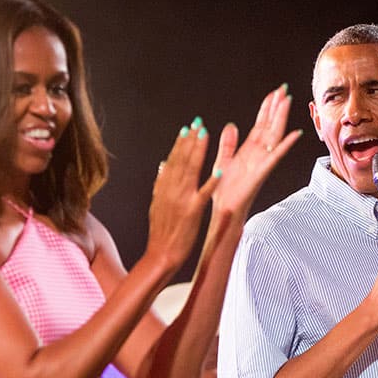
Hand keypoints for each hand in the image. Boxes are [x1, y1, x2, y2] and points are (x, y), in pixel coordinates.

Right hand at [145, 118, 220, 270]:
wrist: (161, 253)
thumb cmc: (161, 232)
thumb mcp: (156, 204)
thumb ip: (160, 184)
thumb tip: (162, 165)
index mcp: (163, 189)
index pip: (172, 161)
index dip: (180, 144)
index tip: (186, 129)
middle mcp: (171, 191)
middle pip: (181, 161)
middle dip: (190, 141)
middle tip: (197, 124)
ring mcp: (182, 200)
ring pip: (190, 170)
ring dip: (198, 152)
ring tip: (204, 135)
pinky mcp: (193, 211)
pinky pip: (204, 193)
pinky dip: (212, 181)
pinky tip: (221, 170)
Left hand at [208, 83, 302, 219]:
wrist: (225, 209)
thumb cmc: (225, 190)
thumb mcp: (224, 161)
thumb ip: (228, 144)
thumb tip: (231, 126)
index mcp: (248, 150)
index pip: (260, 124)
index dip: (267, 108)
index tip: (274, 93)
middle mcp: (258, 154)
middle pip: (270, 126)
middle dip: (276, 107)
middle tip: (283, 89)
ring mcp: (262, 162)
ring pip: (274, 135)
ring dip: (281, 118)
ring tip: (287, 101)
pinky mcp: (261, 172)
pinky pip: (275, 156)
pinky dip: (285, 146)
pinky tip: (294, 135)